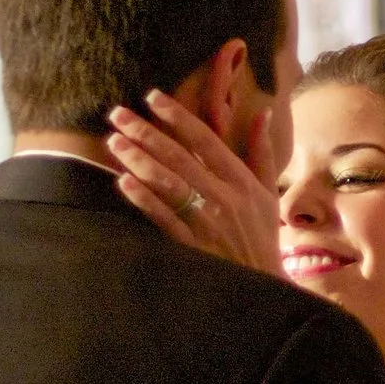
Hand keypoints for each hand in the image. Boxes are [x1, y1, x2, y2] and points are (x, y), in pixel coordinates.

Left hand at [106, 91, 281, 274]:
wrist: (263, 286)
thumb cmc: (264, 237)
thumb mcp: (270, 192)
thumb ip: (262, 151)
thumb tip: (263, 112)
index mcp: (241, 180)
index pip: (205, 140)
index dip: (177, 116)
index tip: (152, 97)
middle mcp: (224, 197)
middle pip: (180, 157)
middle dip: (146, 133)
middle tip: (118, 114)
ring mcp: (207, 222)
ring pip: (169, 184)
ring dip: (139, 160)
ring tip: (114, 142)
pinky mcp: (193, 246)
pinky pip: (164, 218)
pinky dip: (145, 200)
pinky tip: (124, 182)